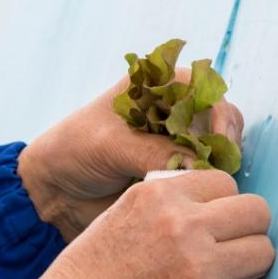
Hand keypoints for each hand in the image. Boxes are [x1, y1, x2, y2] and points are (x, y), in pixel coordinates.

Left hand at [18, 69, 243, 240]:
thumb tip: (200, 167)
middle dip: (221, 140)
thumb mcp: (111, 145)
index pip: (202, 86)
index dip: (217, 110)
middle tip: (215, 166)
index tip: (219, 139)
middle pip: (217, 116)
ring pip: (215, 146)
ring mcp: (173, 141)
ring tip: (202, 181)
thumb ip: (156, 152)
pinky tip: (194, 192)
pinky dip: (205, 181)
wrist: (56, 190)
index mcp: (152, 86)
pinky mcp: (173, 169)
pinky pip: (202, 172)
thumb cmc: (73, 151)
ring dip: (216, 163)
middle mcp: (168, 110)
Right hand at [28, 170, 273, 278]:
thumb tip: (212, 209)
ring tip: (225, 278)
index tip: (219, 222)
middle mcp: (184, 225)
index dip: (226, 204)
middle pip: (257, 212)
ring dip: (248, 268)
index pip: (227, 183)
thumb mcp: (123, 213)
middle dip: (248, 230)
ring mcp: (199, 269)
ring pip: (263, 254)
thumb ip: (168, 204)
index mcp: (160, 194)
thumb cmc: (90, 272)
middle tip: (232, 247)